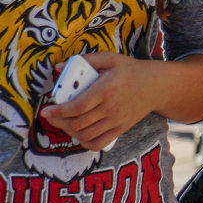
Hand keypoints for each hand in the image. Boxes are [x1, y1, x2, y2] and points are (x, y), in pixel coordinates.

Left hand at [40, 52, 154, 150]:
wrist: (156, 86)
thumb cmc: (129, 70)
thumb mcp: (110, 58)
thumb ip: (85, 60)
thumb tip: (57, 68)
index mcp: (106, 89)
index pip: (77, 107)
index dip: (59, 111)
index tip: (46, 111)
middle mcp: (111, 108)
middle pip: (78, 123)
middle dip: (59, 121)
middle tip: (50, 116)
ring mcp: (116, 121)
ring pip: (85, 135)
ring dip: (69, 131)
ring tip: (62, 122)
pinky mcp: (120, 129)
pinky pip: (97, 143)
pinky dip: (84, 141)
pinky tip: (78, 133)